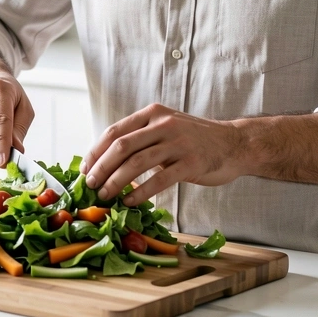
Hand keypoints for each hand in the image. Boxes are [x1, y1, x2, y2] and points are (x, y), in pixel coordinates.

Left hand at [80, 103, 246, 205]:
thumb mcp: (165, 128)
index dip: (96, 152)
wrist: (233, 143)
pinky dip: (141, 192)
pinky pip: (159, 179)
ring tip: (105, 196)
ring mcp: (178, 142)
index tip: (84, 169)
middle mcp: (163, 124)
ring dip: (116, 182)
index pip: (115, 131)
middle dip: (101, 168)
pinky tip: (131, 202)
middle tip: (90, 186)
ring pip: (137, 163)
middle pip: (121, 146)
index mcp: (152, 114)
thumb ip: (141, 138)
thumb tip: (105, 161)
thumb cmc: (194, 140)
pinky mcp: (191, 163)